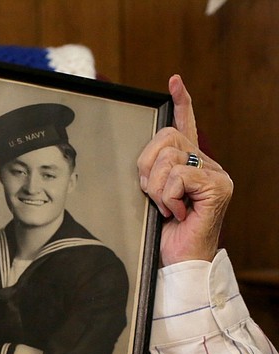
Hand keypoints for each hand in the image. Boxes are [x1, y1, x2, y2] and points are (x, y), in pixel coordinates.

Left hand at [137, 74, 232, 264]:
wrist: (181, 261)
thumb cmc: (166, 233)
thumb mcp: (153, 196)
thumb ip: (154, 172)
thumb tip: (147, 155)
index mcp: (192, 164)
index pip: (186, 127)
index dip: (182, 103)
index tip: (174, 82)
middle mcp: (208, 165)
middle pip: (166, 138)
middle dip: (147, 166)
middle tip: (152, 195)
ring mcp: (216, 175)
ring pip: (169, 157)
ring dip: (156, 186)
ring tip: (166, 207)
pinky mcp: (218, 187)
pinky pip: (177, 176)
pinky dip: (167, 197)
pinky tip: (176, 213)